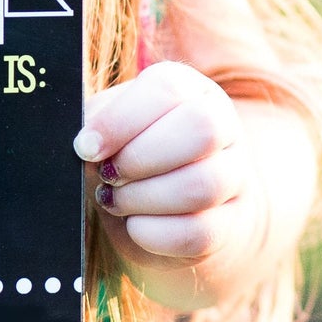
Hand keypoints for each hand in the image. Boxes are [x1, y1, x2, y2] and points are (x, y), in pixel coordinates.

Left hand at [74, 62, 260, 303]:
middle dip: (139, 159)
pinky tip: (134, 225)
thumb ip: (96, 125)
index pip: (166, 89)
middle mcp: (222, 126)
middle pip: (201, 130)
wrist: (163, 210)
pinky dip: (151, 233)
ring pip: (201, 185)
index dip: (119, 121)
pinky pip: (197, 232)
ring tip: (115, 200)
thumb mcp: (109, 130)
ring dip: (141, 198)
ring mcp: (235, 176)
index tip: (86, 148)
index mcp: (189, 91)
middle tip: (108, 175)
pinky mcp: (231, 223)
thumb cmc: (125, 158)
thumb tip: (87, 143)